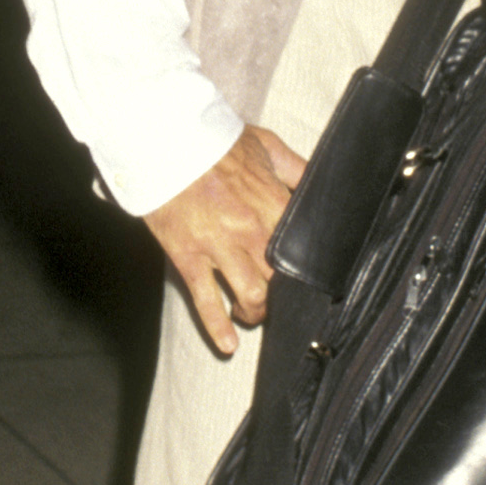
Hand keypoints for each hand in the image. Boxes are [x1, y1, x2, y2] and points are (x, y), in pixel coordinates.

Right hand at [143, 124, 304, 355]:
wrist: (163, 140)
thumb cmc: (215, 141)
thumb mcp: (265, 146)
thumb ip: (297, 168)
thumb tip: (322, 184)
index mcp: (273, 203)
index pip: (304, 251)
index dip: (310, 271)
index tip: (310, 281)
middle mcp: (250, 230)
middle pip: (281, 280)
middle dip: (284, 297)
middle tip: (279, 301)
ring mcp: (218, 246)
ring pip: (251, 296)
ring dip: (256, 313)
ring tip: (251, 314)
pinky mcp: (188, 256)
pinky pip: (206, 299)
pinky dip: (218, 326)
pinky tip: (227, 344)